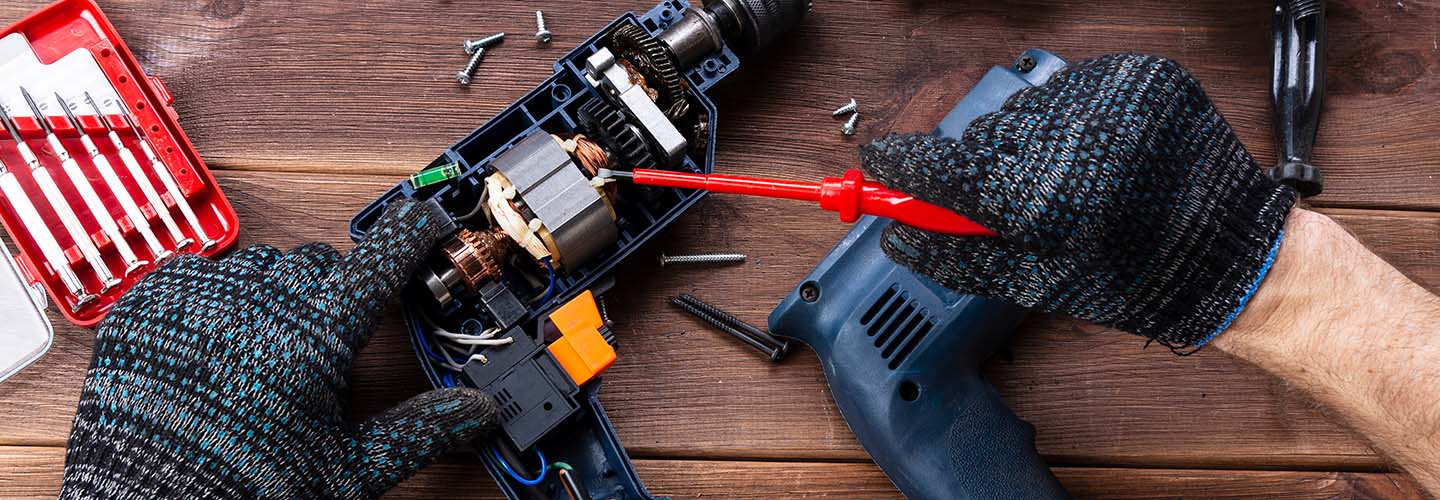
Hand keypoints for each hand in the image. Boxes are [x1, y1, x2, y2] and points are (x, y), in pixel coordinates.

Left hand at [59, 200, 496, 499]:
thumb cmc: (244, 490)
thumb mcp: (348, 469)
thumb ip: (419, 430)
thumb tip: (477, 410)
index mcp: (320, 337)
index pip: (383, 259)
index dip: (411, 233)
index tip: (425, 218)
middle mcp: (264, 303)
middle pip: (320, 263)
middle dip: (332, 289)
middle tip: (324, 339)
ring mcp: (205, 298)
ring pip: (261, 263)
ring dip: (274, 291)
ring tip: (265, 346)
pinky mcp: (151, 303)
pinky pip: (199, 270)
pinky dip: (216, 294)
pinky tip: (216, 338)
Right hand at [861, 53, 1295, 349]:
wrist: (1235, 255)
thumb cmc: (1139, 280)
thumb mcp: (1037, 286)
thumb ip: (957, 257)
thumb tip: (896, 234)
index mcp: (1043, 198)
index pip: (940, 167)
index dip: (901, 165)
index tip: (879, 161)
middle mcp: (1073, 137)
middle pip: (981, 136)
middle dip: (979, 167)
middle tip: (1003, 200)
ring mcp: (1110, 98)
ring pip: (1026, 111)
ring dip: (1028, 141)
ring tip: (1067, 180)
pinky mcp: (1140, 77)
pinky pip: (1073, 90)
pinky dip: (1071, 120)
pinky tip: (1096, 155)